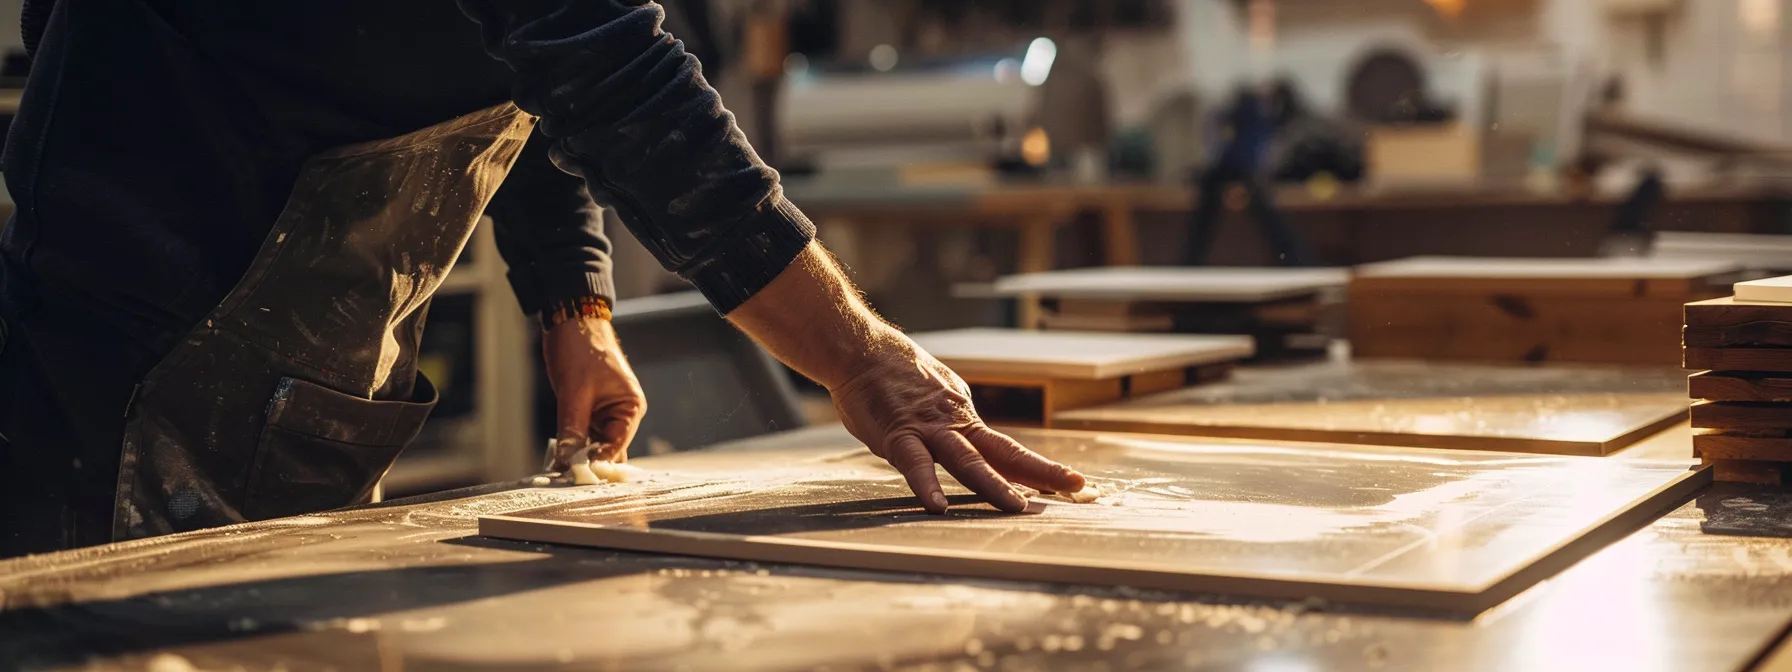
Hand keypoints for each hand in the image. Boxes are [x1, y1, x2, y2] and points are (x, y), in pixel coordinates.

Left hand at [542, 315, 645, 468]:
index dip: (600, 462)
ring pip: (593, 445)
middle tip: (566, 479)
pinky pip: (582, 436)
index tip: (579, 476)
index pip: (618, 445)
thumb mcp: (574, 392)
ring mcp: (604, 414)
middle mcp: (621, 414)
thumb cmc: (581, 350)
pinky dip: (572, 446)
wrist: (570, 322)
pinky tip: (558, 458)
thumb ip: (572, 428)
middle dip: (589, 463)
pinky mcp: (588, 412)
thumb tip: (566, 460)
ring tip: (559, 471)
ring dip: (578, 456)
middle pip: (608, 450)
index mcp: (630, 407)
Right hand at [829, 333, 1086, 513]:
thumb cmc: (892, 376)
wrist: (862, 348)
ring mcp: (928, 429)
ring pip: (967, 460)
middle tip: (1074, 488)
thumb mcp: (935, 396)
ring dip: (993, 485)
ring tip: (1017, 507)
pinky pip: (914, 463)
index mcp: (964, 418)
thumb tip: (966, 441)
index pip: (1007, 450)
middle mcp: (954, 423)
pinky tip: (937, 506)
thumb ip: (952, 421)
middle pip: (1003, 453)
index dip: (1038, 468)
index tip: (1069, 482)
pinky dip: (926, 484)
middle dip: (1040, 472)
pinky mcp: (897, 434)